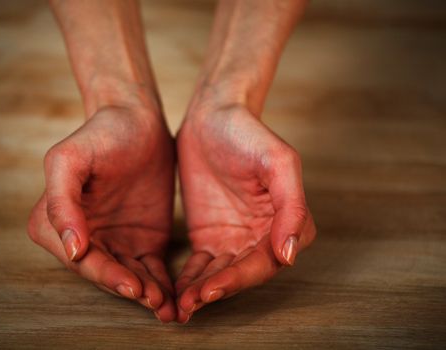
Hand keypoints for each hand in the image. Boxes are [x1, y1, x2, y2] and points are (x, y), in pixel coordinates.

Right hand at [27, 106, 176, 321]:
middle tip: (153, 301)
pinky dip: (161, 285)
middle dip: (129, 289)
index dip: (105, 275)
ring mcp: (115, 243)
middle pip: (106, 273)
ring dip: (146, 294)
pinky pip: (151, 270)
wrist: (137, 121)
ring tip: (167, 305)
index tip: (129, 286)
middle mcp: (83, 238)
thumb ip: (62, 202)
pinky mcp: (143, 243)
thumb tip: (71, 249)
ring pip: (130, 276)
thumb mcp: (69, 159)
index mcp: (56, 223)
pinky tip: (175, 297)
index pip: (81, 259)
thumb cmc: (99, 134)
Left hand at [175, 103, 315, 322]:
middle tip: (191, 304)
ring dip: (202, 292)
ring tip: (179, 307)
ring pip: (220, 274)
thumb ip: (291, 205)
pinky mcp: (209, 236)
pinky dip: (189, 280)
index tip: (213, 289)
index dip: (241, 278)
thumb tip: (291, 253)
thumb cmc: (249, 133)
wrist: (212, 117)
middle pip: (242, 273)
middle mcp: (262, 236)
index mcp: (286, 221)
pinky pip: (200, 265)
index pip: (266, 261)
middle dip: (217, 290)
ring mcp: (235, 238)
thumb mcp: (278, 161)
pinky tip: (174, 293)